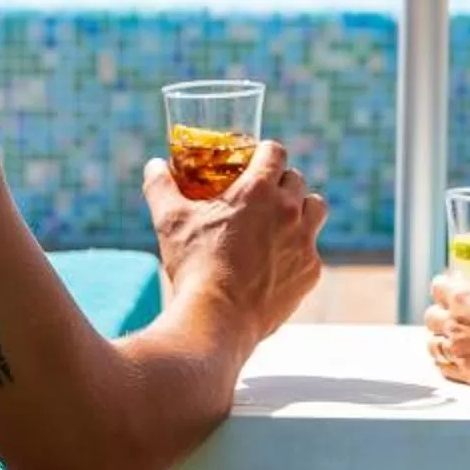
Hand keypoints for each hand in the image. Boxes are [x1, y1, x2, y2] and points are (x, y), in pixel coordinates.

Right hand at [143, 138, 324, 342]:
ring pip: (316, 208)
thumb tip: (154, 165)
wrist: (217, 318)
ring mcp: (304, 241)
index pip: (275, 151)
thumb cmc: (194, 265)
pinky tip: (278, 261)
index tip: (255, 161)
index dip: (264, 152)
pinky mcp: (310, 271)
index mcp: (259, 189)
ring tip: (281, 221)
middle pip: (297, 179)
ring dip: (301, 208)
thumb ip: (161, 186)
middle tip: (262, 195)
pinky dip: (298, 250)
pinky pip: (312, 250)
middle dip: (281, 182)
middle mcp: (289, 210)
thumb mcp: (169, 220)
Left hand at [424, 269, 469, 390]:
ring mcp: (457, 349)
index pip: (439, 287)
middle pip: (431, 317)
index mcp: (465, 296)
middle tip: (450, 319)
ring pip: (432, 345)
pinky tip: (453, 362)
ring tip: (449, 343)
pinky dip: (446, 363)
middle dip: (440, 317)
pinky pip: (443, 368)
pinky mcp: (464, 372)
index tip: (450, 292)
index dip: (445, 289)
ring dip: (440, 341)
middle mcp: (454, 321)